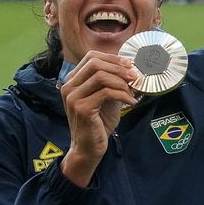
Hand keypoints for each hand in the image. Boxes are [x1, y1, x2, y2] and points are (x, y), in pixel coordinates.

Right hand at [58, 51, 138, 186]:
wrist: (89, 148)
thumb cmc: (99, 122)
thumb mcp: (106, 97)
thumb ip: (112, 81)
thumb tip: (130, 67)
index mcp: (73, 80)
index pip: (91, 57)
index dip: (112, 58)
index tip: (129, 65)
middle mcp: (69, 86)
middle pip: (95, 63)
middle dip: (118, 67)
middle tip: (134, 76)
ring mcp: (73, 97)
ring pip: (101, 76)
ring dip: (121, 82)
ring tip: (132, 91)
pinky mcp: (81, 108)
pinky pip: (106, 92)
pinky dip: (123, 95)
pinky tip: (131, 102)